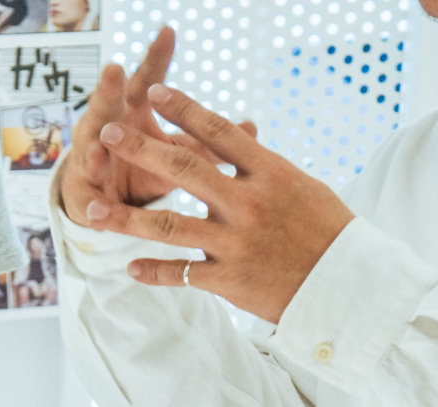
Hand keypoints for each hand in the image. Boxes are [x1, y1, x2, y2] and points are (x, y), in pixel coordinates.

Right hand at [57, 28, 257, 225]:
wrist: (109, 199)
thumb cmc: (147, 166)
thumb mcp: (178, 153)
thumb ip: (207, 143)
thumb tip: (251, 129)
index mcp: (131, 113)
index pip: (144, 81)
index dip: (155, 58)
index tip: (168, 32)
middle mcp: (105, 130)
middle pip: (107, 107)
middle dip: (108, 90)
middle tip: (115, 70)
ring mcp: (90, 161)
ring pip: (90, 152)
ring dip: (93, 150)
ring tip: (98, 149)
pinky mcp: (86, 197)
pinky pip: (88, 200)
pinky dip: (92, 205)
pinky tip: (97, 210)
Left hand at [87, 85, 354, 323]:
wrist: (347, 283)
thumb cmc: (325, 230)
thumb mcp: (298, 185)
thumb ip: (259, 163)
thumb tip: (237, 133)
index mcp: (269, 172)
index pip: (218, 132)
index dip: (183, 109)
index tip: (152, 92)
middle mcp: (248, 203)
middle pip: (184, 169)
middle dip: (140, 149)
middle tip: (108, 133)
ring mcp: (235, 242)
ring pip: (168, 227)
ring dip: (124, 219)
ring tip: (90, 212)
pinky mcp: (228, 279)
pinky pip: (181, 274)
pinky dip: (153, 272)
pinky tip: (128, 268)